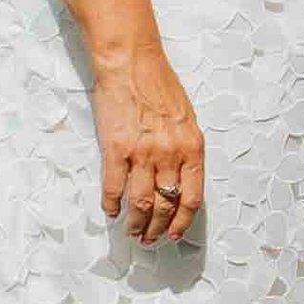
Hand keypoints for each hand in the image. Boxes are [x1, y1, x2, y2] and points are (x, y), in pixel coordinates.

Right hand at [93, 42, 203, 245]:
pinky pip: (114, 187)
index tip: (175, 234)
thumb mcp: (187, 119)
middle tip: (151, 240)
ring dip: (136, 224)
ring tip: (133, 233)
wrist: (131, 64)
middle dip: (158, 229)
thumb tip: (181, 180)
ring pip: (141, 204)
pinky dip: (112, 205)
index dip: (183, 222)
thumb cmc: (160, 86)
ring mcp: (142, 153)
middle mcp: (170, 154)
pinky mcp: (116, 149)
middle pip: (166, 205)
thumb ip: (185, 150)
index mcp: (192, 147)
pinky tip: (111, 212)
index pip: (192, 198)